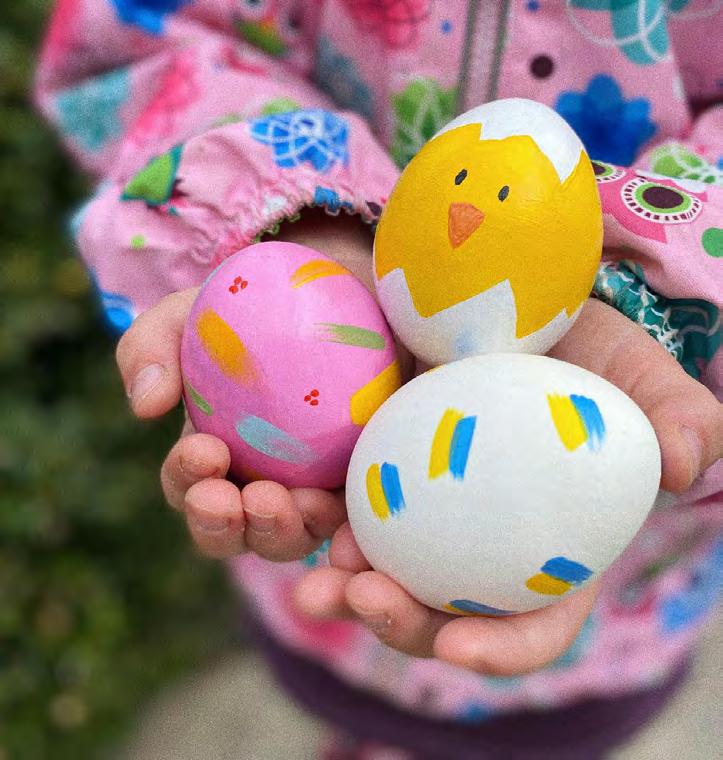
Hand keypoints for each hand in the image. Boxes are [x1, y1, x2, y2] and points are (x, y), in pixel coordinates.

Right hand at [115, 211, 397, 559]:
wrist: (351, 290)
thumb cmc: (261, 304)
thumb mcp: (198, 311)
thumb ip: (154, 345)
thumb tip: (145, 405)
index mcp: (217, 451)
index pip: (191, 486)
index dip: (188, 481)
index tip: (206, 451)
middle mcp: (262, 481)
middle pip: (235, 531)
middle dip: (227, 527)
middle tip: (245, 500)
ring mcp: (315, 488)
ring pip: (294, 537)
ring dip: (287, 533)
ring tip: (300, 503)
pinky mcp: (366, 486)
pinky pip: (357, 527)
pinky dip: (352, 544)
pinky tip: (351, 540)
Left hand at [295, 298, 722, 674]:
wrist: (482, 293)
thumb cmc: (565, 339)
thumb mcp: (623, 367)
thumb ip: (669, 411)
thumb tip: (687, 465)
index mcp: (535, 545)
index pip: (532, 622)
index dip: (501, 650)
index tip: (458, 649)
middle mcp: (464, 541)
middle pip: (430, 609)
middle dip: (392, 620)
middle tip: (357, 594)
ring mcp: (407, 509)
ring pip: (361, 566)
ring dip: (325, 574)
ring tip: (301, 563)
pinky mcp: (357, 468)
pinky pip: (316, 502)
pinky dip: (289, 508)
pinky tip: (261, 491)